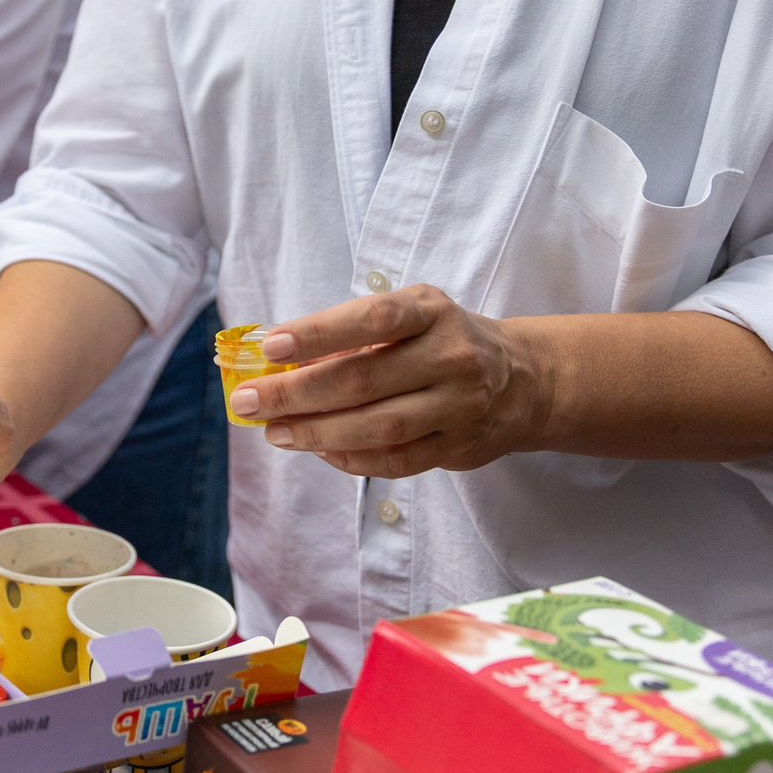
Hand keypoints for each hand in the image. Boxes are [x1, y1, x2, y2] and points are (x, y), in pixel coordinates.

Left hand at [227, 285, 552, 477]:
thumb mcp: (412, 314)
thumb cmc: (442, 339)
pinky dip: (350, 459)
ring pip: (379, 427)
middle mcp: (451, 356)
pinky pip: (396, 461)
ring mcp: (459, 406)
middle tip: (249, 401)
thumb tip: (279, 359)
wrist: (524, 379)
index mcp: (432, 311)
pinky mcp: (458, 447)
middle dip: (296, 392)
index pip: (371, 318)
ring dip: (317, 433)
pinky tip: (318, 451)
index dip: (318, 332)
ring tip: (275, 431)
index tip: (270, 344)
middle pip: (364, 379)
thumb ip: (355, 332)